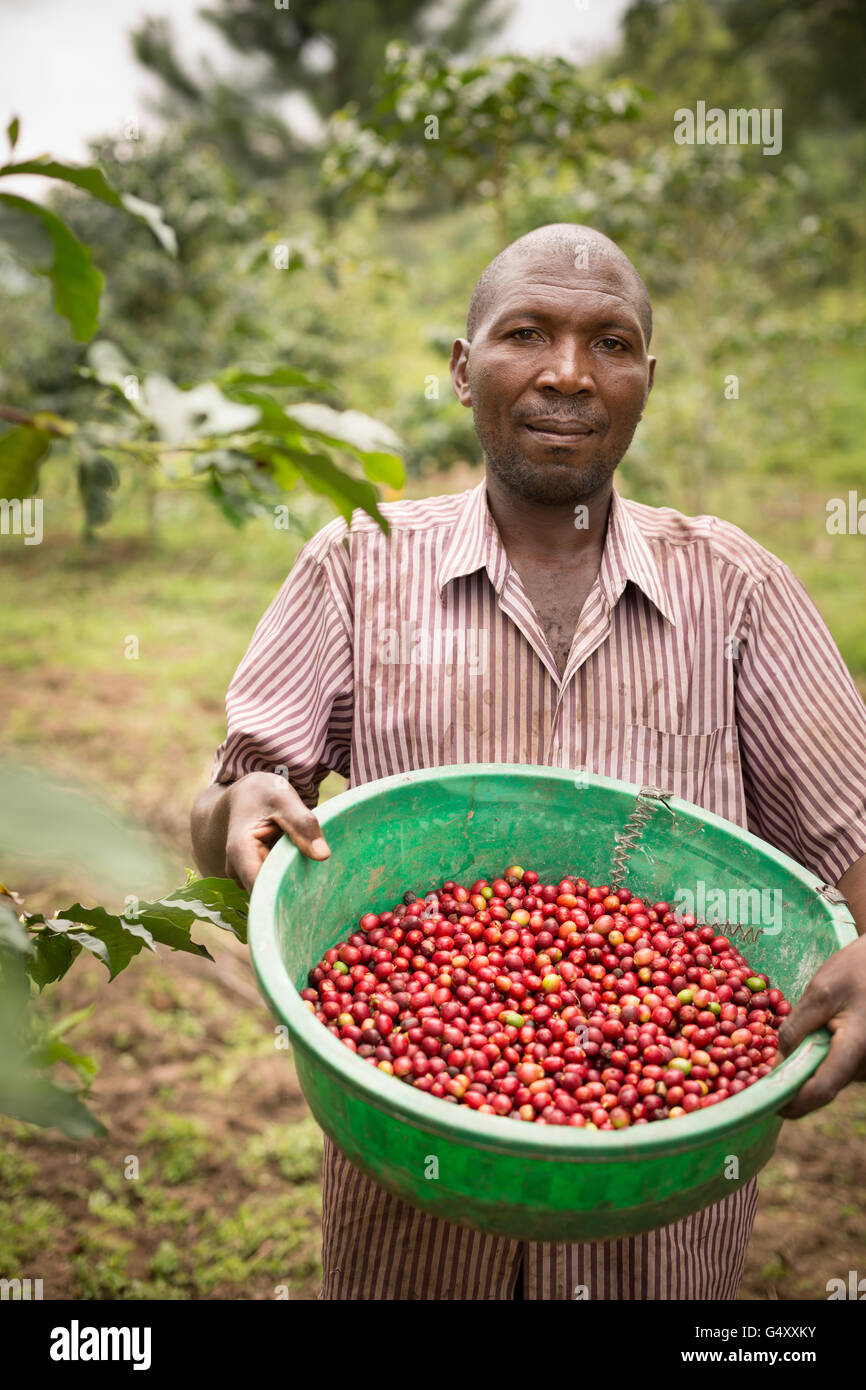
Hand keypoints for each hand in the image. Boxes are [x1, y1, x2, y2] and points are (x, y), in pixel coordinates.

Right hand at [224, 771, 329, 890]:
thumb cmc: (264, 793)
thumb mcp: (284, 799)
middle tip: (319, 875)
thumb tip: (323, 856)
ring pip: (272, 890)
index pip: (261, 889)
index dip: (283, 896)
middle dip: (292, 888)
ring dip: (291, 881)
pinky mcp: (255, 876)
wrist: (246, 794)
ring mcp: (244, 875)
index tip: (310, 896)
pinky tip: (300, 862)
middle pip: (268, 893)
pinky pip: (274, 884)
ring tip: (307, 860)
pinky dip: (289, 876)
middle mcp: (237, 870)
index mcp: (240, 851)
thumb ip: (302, 824)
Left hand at [777, 933, 865, 1117]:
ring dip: (809, 1064)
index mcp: (858, 1047)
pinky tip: (818, 1033)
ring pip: (831, 1075)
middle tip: (767, 1065)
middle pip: (824, 1085)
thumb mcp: (820, 992)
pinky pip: (839, 1065)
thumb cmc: (857, 970)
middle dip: (796, 1079)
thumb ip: (797, 1028)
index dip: (793, 1103)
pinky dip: (822, 1056)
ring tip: (798, 1037)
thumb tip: (778, 1062)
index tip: (767, 1105)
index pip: (822, 1090)